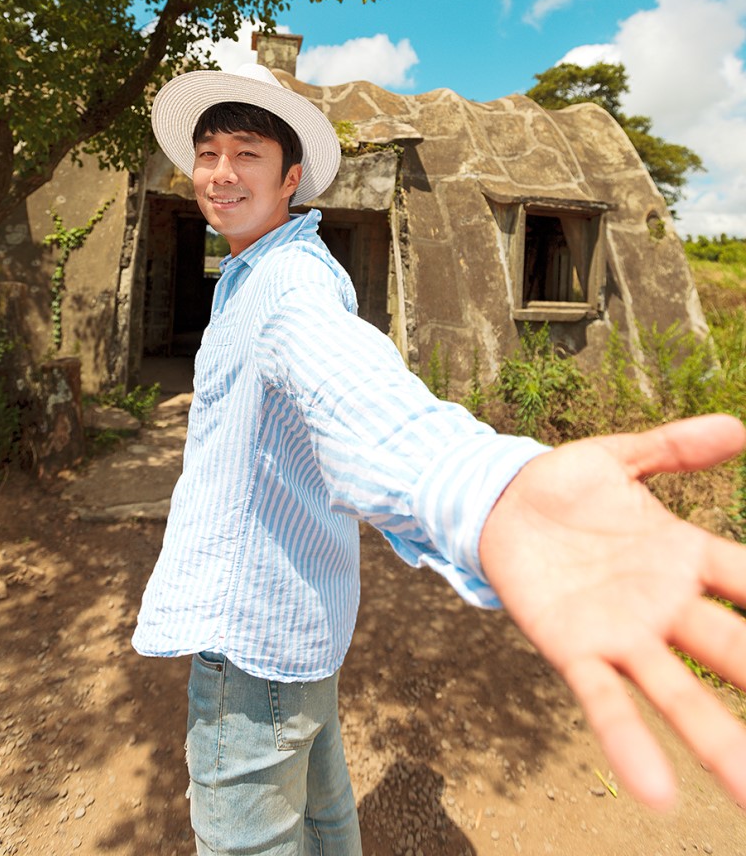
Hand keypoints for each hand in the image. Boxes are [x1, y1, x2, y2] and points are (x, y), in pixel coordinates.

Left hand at [478, 413, 745, 809]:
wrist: (498, 502)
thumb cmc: (565, 486)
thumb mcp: (622, 458)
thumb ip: (675, 447)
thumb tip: (738, 429)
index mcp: (682, 555)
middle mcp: (663, 604)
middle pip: (731, 649)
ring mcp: (622, 633)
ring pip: (680, 693)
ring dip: (718, 742)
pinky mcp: (574, 650)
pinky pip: (606, 701)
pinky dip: (629, 742)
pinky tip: (657, 791)